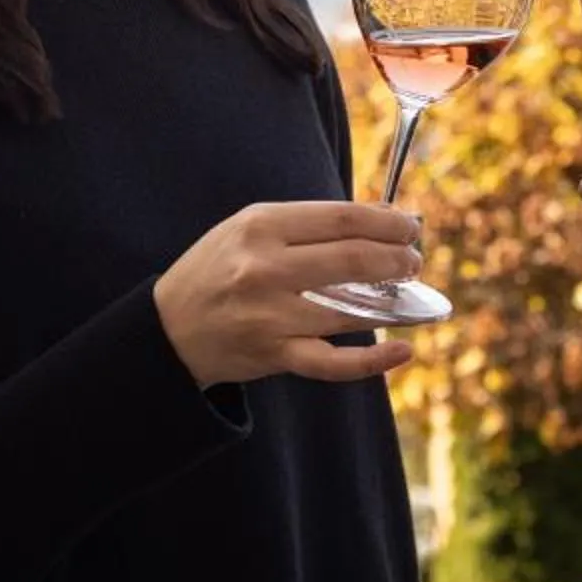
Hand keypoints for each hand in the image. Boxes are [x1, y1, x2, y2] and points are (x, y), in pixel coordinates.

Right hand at [153, 200, 422, 387]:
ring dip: (393, 300)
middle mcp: (266, 269)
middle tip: (412, 260)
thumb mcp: (250, 227)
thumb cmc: (220, 268)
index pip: (343, 219)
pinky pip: (333, 362)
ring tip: (407, 291)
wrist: (169, 328)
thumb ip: (310, 222)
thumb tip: (383, 220)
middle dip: (397, 258)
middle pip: (353, 258)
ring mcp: (271, 316)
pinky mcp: (275, 355)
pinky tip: (403, 350)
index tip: (409, 227)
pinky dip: (373, 361)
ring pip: (351, 308)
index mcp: (261, 227)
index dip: (387, 223)